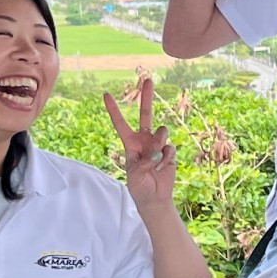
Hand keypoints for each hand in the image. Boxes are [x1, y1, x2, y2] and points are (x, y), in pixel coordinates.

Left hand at [104, 76, 177, 212]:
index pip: (121, 123)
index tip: (106, 94)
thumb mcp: (134, 175)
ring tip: (156, 158)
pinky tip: (163, 167)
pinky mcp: (170, 152)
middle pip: (146, 114)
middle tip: (147, 79)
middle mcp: (145, 140)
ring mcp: (158, 145)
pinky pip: (169, 149)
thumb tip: (157, 152)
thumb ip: (144, 161)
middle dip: (147, 97)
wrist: (155, 198)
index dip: (114, 109)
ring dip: (159, 143)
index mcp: (130, 143)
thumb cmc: (139, 187)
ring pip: (161, 132)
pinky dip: (165, 159)